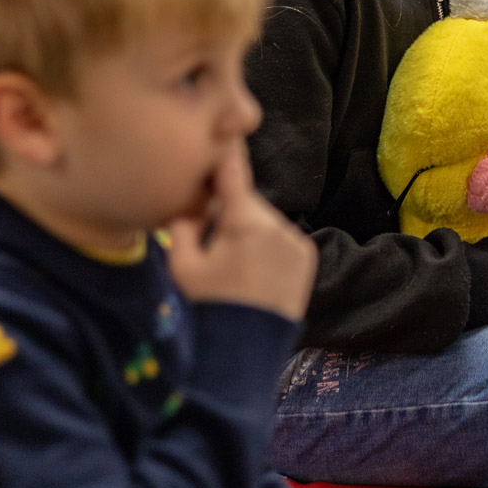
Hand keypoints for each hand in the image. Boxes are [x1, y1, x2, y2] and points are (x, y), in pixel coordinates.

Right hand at [166, 144, 316, 321]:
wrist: (244, 355)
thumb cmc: (207, 309)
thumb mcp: (181, 265)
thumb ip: (183, 222)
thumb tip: (192, 196)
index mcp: (245, 222)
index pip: (234, 170)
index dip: (224, 151)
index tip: (219, 131)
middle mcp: (277, 225)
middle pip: (246, 199)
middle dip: (228, 207)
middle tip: (207, 230)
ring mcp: (296, 241)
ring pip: (262, 218)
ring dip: (247, 226)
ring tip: (230, 261)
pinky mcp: (306, 257)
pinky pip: (279, 237)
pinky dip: (265, 243)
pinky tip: (251, 269)